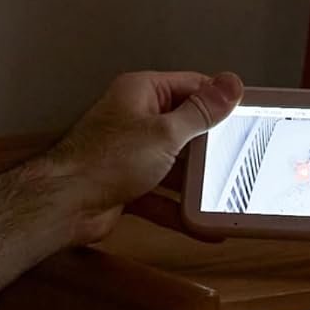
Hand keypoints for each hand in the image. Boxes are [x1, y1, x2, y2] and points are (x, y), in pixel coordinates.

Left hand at [37, 70, 243, 245]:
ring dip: (195, 183)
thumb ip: (201, 112)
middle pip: (184, 128)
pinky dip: (178, 210)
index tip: (244, 114)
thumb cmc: (102, 161)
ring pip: (173, 165)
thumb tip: (230, 85)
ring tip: (224, 194)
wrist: (64, 204)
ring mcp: (129, 153)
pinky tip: (201, 225)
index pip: (191, 86)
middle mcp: (134, 119)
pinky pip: (160, 195)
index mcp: (141, 93)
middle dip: (209, 148)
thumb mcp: (165, 133)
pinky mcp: (125, 184)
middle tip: (238, 157)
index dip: (218, 101)